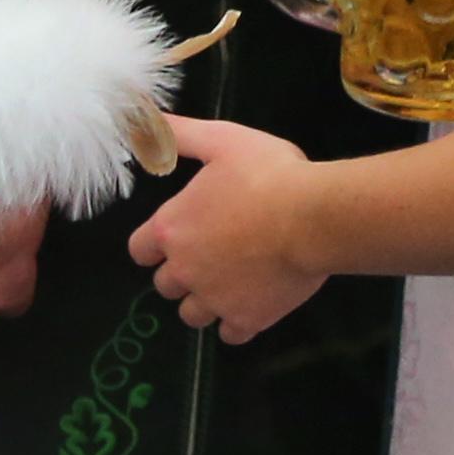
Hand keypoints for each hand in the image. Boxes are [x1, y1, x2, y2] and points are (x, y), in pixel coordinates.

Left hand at [128, 116, 325, 342]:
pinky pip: (230, 334)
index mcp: (171, 230)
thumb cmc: (269, 175)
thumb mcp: (224, 141)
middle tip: (216, 253)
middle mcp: (183, 271)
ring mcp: (214, 300)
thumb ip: (181, 135)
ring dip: (207, 300)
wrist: (315, 217)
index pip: (139, 251)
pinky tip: (254, 301)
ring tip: (235, 280)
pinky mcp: (246, 319)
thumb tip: (141, 120)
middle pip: (165, 286)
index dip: (155, 244)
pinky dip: (238, 322)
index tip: (178, 236)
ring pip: (193, 314)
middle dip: (184, 273)